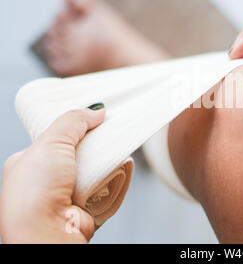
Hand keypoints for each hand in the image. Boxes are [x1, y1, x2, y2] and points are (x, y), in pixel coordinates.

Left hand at [0, 105, 104, 242]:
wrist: (47, 232)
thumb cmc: (34, 193)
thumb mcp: (51, 142)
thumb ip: (73, 121)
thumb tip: (96, 110)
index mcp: (28, 162)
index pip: (56, 137)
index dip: (74, 127)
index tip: (93, 118)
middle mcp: (46, 179)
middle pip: (79, 151)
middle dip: (93, 144)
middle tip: (107, 132)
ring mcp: (67, 193)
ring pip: (94, 168)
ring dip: (103, 162)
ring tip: (111, 152)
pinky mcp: (86, 204)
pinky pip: (105, 184)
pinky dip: (112, 178)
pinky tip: (114, 171)